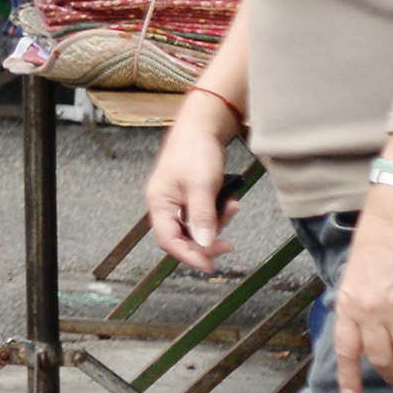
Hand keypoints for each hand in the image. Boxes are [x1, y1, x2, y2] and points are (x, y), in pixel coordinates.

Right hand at [145, 118, 234, 274]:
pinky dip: (219, 213)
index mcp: (159, 203)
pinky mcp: (192, 196)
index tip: (210, 265)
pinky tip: (231, 201)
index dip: (188, 255)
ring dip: (217, 223)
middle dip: (207, 240)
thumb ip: (202, 216)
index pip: (169, 240)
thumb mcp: (202, 185)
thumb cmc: (195, 151)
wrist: (203, 126)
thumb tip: (204, 244)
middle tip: (229, 245)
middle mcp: (165, 204)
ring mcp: (178, 200)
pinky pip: (205, 214)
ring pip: (197, 226)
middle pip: (183, 237)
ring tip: (233, 206)